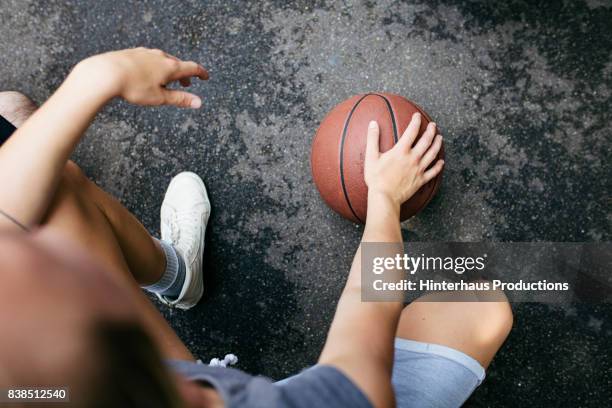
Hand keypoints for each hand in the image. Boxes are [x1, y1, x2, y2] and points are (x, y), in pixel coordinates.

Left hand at [75, 47, 208, 107]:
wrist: (106, 73)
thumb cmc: (133, 87)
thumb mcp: (160, 98)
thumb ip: (180, 99)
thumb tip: (199, 102)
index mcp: (170, 67)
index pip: (192, 68)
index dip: (201, 73)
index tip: (205, 76)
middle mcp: (160, 56)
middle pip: (177, 64)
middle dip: (183, 74)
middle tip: (186, 84)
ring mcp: (146, 53)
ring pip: (162, 60)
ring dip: (168, 70)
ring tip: (166, 80)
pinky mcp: (133, 53)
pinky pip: (149, 58)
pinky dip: (154, 66)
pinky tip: (147, 73)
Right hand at [364, 113, 443, 206]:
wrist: (384, 197)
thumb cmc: (376, 178)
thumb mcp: (371, 157)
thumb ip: (372, 139)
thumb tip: (373, 124)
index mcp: (401, 151)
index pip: (411, 131)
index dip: (415, 121)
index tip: (417, 116)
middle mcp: (413, 158)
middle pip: (426, 141)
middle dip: (431, 131)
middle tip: (433, 125)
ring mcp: (419, 169)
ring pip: (433, 154)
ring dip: (437, 144)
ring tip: (440, 138)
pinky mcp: (421, 180)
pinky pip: (433, 172)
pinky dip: (438, 166)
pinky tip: (441, 162)